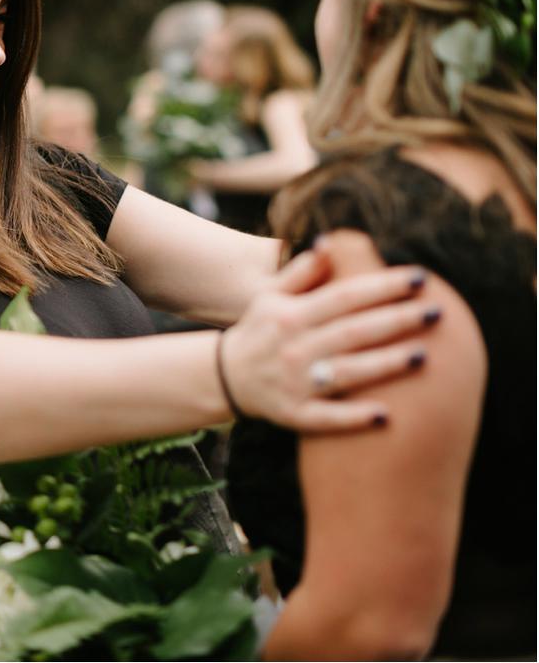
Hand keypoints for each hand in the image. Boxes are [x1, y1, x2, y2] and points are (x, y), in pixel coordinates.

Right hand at [222, 239, 434, 431]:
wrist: (224, 377)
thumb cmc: (260, 330)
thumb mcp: (269, 295)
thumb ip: (301, 272)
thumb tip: (331, 244)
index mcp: (291, 314)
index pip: (344, 295)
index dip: (382, 286)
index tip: (419, 277)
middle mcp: (293, 346)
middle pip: (352, 331)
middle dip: (396, 320)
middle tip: (437, 312)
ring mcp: (293, 382)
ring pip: (345, 372)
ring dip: (384, 365)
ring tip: (424, 355)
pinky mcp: (293, 413)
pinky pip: (326, 418)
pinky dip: (353, 417)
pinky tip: (386, 416)